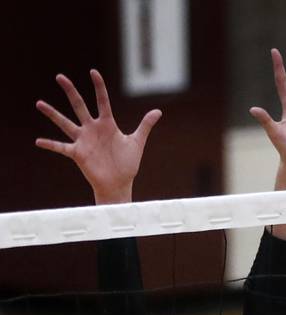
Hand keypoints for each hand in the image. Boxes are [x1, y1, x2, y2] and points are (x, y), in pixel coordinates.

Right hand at [35, 70, 160, 203]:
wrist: (119, 183)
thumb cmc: (127, 163)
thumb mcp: (137, 142)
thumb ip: (145, 125)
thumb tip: (158, 111)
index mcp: (107, 124)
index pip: (102, 101)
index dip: (99, 87)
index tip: (93, 72)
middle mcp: (92, 129)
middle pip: (80, 106)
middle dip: (71, 91)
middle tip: (60, 76)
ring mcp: (84, 140)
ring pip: (66, 123)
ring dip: (53, 114)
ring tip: (39, 103)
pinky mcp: (78, 153)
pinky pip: (62, 147)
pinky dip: (51, 145)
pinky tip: (38, 141)